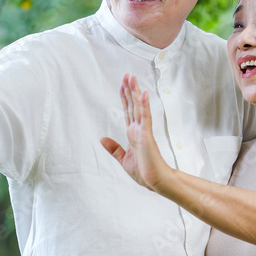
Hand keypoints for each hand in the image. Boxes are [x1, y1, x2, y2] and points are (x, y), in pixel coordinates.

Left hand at [100, 74, 174, 190]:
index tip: (123, 85)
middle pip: (132, 105)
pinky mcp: (147, 136)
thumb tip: (102, 139)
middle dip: (129, 89)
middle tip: (127, 74)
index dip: (125, 97)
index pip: (128, 111)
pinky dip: (144, 105)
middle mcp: (138, 129)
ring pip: (138, 107)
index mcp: (133, 134)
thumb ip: (114, 148)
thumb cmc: (143, 172)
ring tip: (132, 78)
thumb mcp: (123, 159)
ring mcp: (143, 131)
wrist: (154, 181)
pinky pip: (145, 117)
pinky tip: (143, 94)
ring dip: (135, 92)